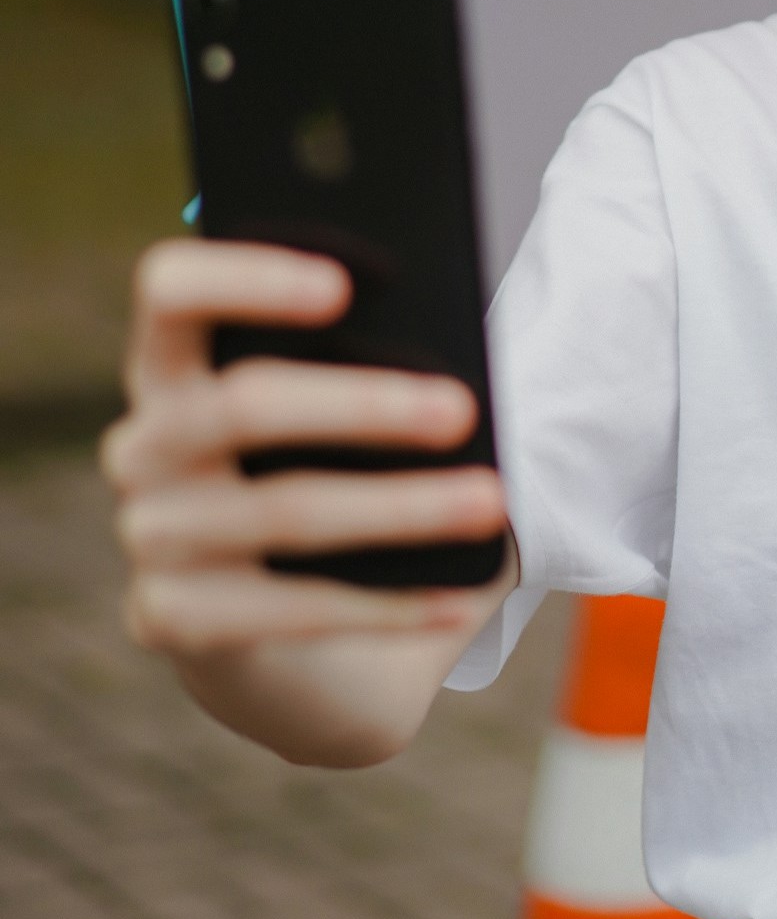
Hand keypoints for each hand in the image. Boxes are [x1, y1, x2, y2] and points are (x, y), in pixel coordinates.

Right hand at [104, 239, 509, 664]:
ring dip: (400, 506)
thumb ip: (377, 370)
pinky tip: (458, 599)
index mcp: (176, 365)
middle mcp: (145, 444)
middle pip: (243, 404)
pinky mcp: (169, 618)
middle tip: (462, 410)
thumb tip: (454, 367)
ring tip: (489, 501)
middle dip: (363, 404)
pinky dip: (387, 606)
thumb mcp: (352, 421)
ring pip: (283, 509)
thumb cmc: (337, 481)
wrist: (289, 641)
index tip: (343, 287)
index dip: (246, 278)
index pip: (173, 292)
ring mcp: (150, 534)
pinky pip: (288, 609)